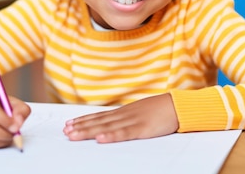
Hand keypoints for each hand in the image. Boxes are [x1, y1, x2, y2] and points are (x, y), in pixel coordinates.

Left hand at [63, 93, 178, 142]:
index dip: (83, 120)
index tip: (70, 124)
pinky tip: (101, 139)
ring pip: (106, 127)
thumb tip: (113, 123)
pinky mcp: (142, 129)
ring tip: (74, 134)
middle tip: (66, 131)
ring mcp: (132, 121)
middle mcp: (124, 115)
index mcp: (123, 112)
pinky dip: (112, 136)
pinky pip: (125, 133)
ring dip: (89, 131)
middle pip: (99, 122)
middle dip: (81, 126)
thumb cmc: (161, 110)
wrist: (178, 106)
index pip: (99, 116)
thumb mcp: (139, 113)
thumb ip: (126, 118)